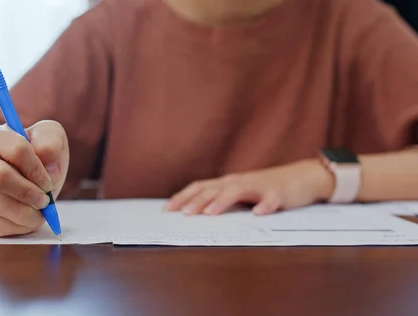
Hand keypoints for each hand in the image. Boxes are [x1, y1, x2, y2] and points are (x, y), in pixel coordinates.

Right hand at [0, 120, 68, 236]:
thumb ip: (51, 143)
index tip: (48, 181)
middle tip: (45, 201)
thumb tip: (48, 167)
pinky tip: (28, 219)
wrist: (25, 174)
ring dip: (27, 213)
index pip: (16, 150)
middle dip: (28, 193)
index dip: (37, 170)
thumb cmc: (39, 153)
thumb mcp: (50, 136)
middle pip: (0, 177)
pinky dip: (18, 227)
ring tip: (40, 211)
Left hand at [165, 160, 334, 215]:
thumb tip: (196, 212)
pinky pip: (271, 199)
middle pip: (214, 189)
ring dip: (222, 201)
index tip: (167, 209)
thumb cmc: (267, 188)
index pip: (200, 187)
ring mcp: (259, 186)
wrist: (302, 177)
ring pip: (237, 191)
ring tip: (210, 213)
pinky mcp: (278, 194)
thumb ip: (221, 199)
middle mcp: (239, 182)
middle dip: (197, 201)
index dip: (183, 197)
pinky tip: (259, 212)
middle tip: (184, 214)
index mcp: (228, 183)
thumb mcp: (240, 193)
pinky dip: (265, 205)